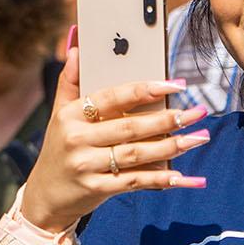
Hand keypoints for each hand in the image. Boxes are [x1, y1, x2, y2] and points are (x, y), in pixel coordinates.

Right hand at [17, 33, 209, 232]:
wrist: (45, 196)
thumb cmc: (60, 148)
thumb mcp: (59, 114)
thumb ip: (70, 80)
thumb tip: (76, 47)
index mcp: (71, 114)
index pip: (113, 97)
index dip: (146, 89)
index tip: (175, 84)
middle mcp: (77, 139)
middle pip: (130, 127)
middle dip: (168, 119)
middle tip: (197, 112)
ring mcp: (86, 166)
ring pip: (136, 154)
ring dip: (172, 146)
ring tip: (199, 137)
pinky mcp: (96, 188)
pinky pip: (134, 181)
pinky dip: (160, 178)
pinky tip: (183, 176)